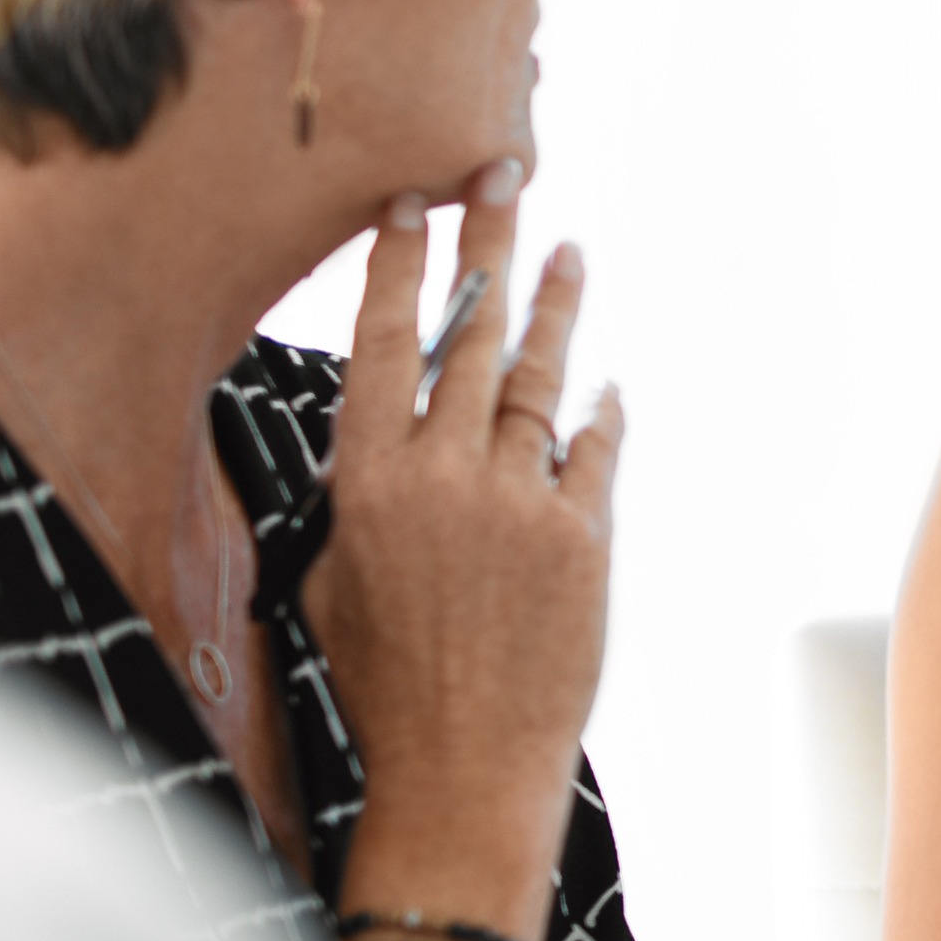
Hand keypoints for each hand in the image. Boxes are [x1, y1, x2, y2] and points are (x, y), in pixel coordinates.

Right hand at [307, 161, 623, 926]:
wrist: (461, 770)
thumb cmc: (388, 689)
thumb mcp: (334, 585)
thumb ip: (361, 504)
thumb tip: (385, 448)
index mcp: (368, 484)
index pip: (384, 344)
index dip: (401, 267)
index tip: (414, 204)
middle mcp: (442, 478)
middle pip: (468, 333)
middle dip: (487, 244)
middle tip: (504, 171)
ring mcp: (518, 502)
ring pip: (538, 378)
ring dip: (555, 311)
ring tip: (567, 253)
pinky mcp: (582, 535)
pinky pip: (593, 451)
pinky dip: (600, 416)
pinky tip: (606, 388)